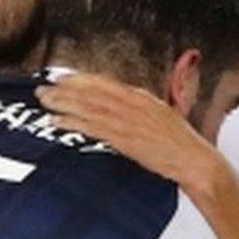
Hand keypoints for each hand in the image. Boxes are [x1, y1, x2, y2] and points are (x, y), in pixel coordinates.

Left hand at [37, 73, 224, 192]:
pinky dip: (74, 122)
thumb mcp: (162, 118)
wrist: (195, 161)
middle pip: (92, 91)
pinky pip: (93, 127)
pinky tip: (58, 122)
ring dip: (63, 102)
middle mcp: (134, 103)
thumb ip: (141, 111)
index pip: (105, 83)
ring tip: (44, 101)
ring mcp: (128, 120)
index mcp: (142, 97)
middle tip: (43, 88)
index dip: (81, 79)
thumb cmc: (181, 144)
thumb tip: (121, 110)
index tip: (62, 77)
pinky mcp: (125, 138)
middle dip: (65, 88)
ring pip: (88, 106)